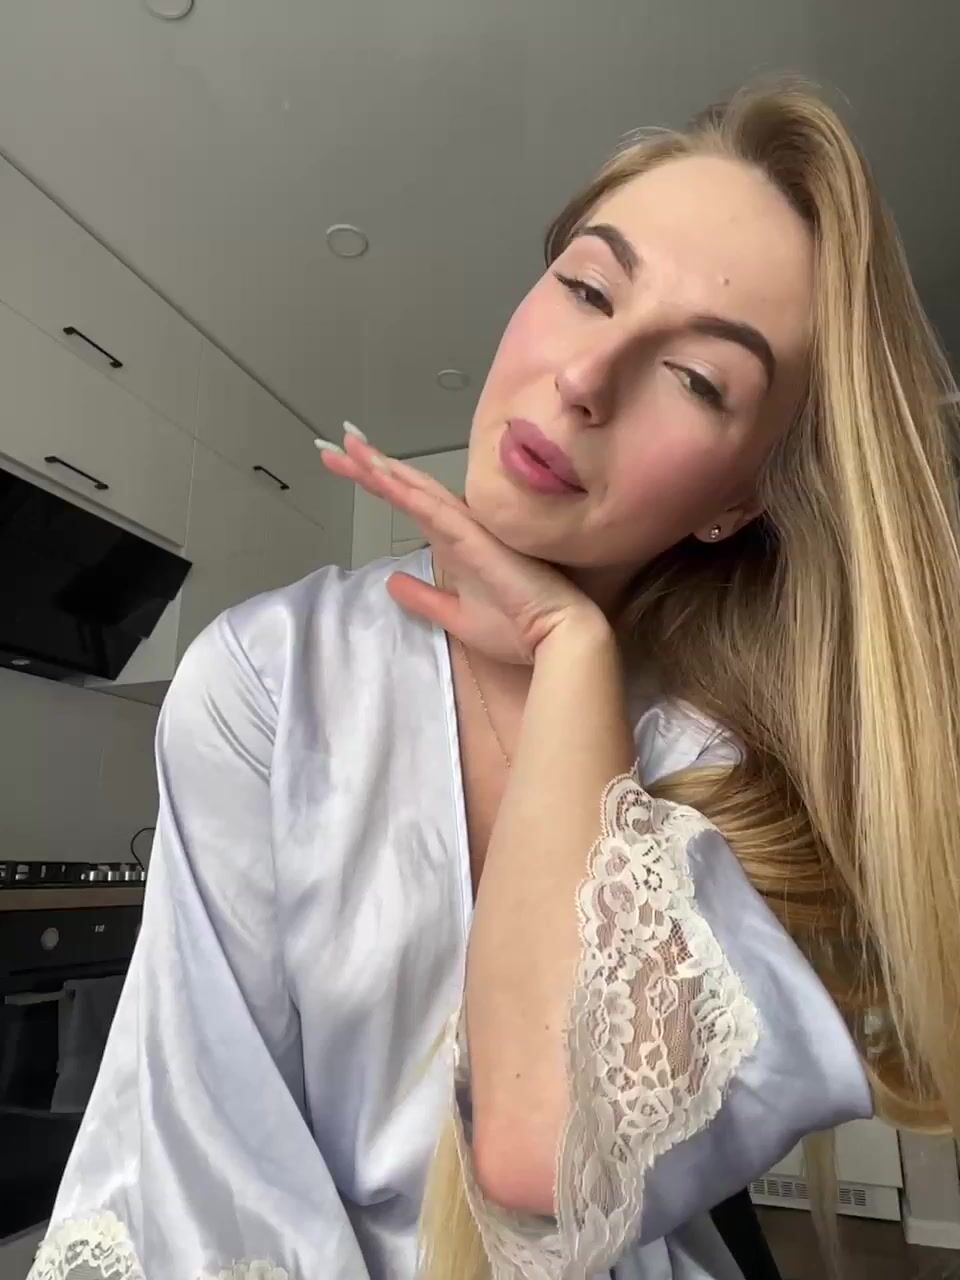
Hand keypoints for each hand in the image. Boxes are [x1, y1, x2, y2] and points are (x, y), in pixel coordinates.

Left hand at [318, 426, 606, 663]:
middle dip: (369, 467)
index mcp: (455, 543)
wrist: (557, 636)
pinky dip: (406, 492)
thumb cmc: (517, 627)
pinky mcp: (473, 538)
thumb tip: (391, 581)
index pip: (409, 506)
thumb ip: (424, 598)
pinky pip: (433, 510)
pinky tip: (381, 475)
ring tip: (348, 447)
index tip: (346, 467)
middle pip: (407, 489)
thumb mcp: (456, 616)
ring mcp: (466, 528)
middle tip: (334, 445)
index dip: (378, 485)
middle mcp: (458, 527)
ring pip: (416, 491)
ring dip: (381, 470)